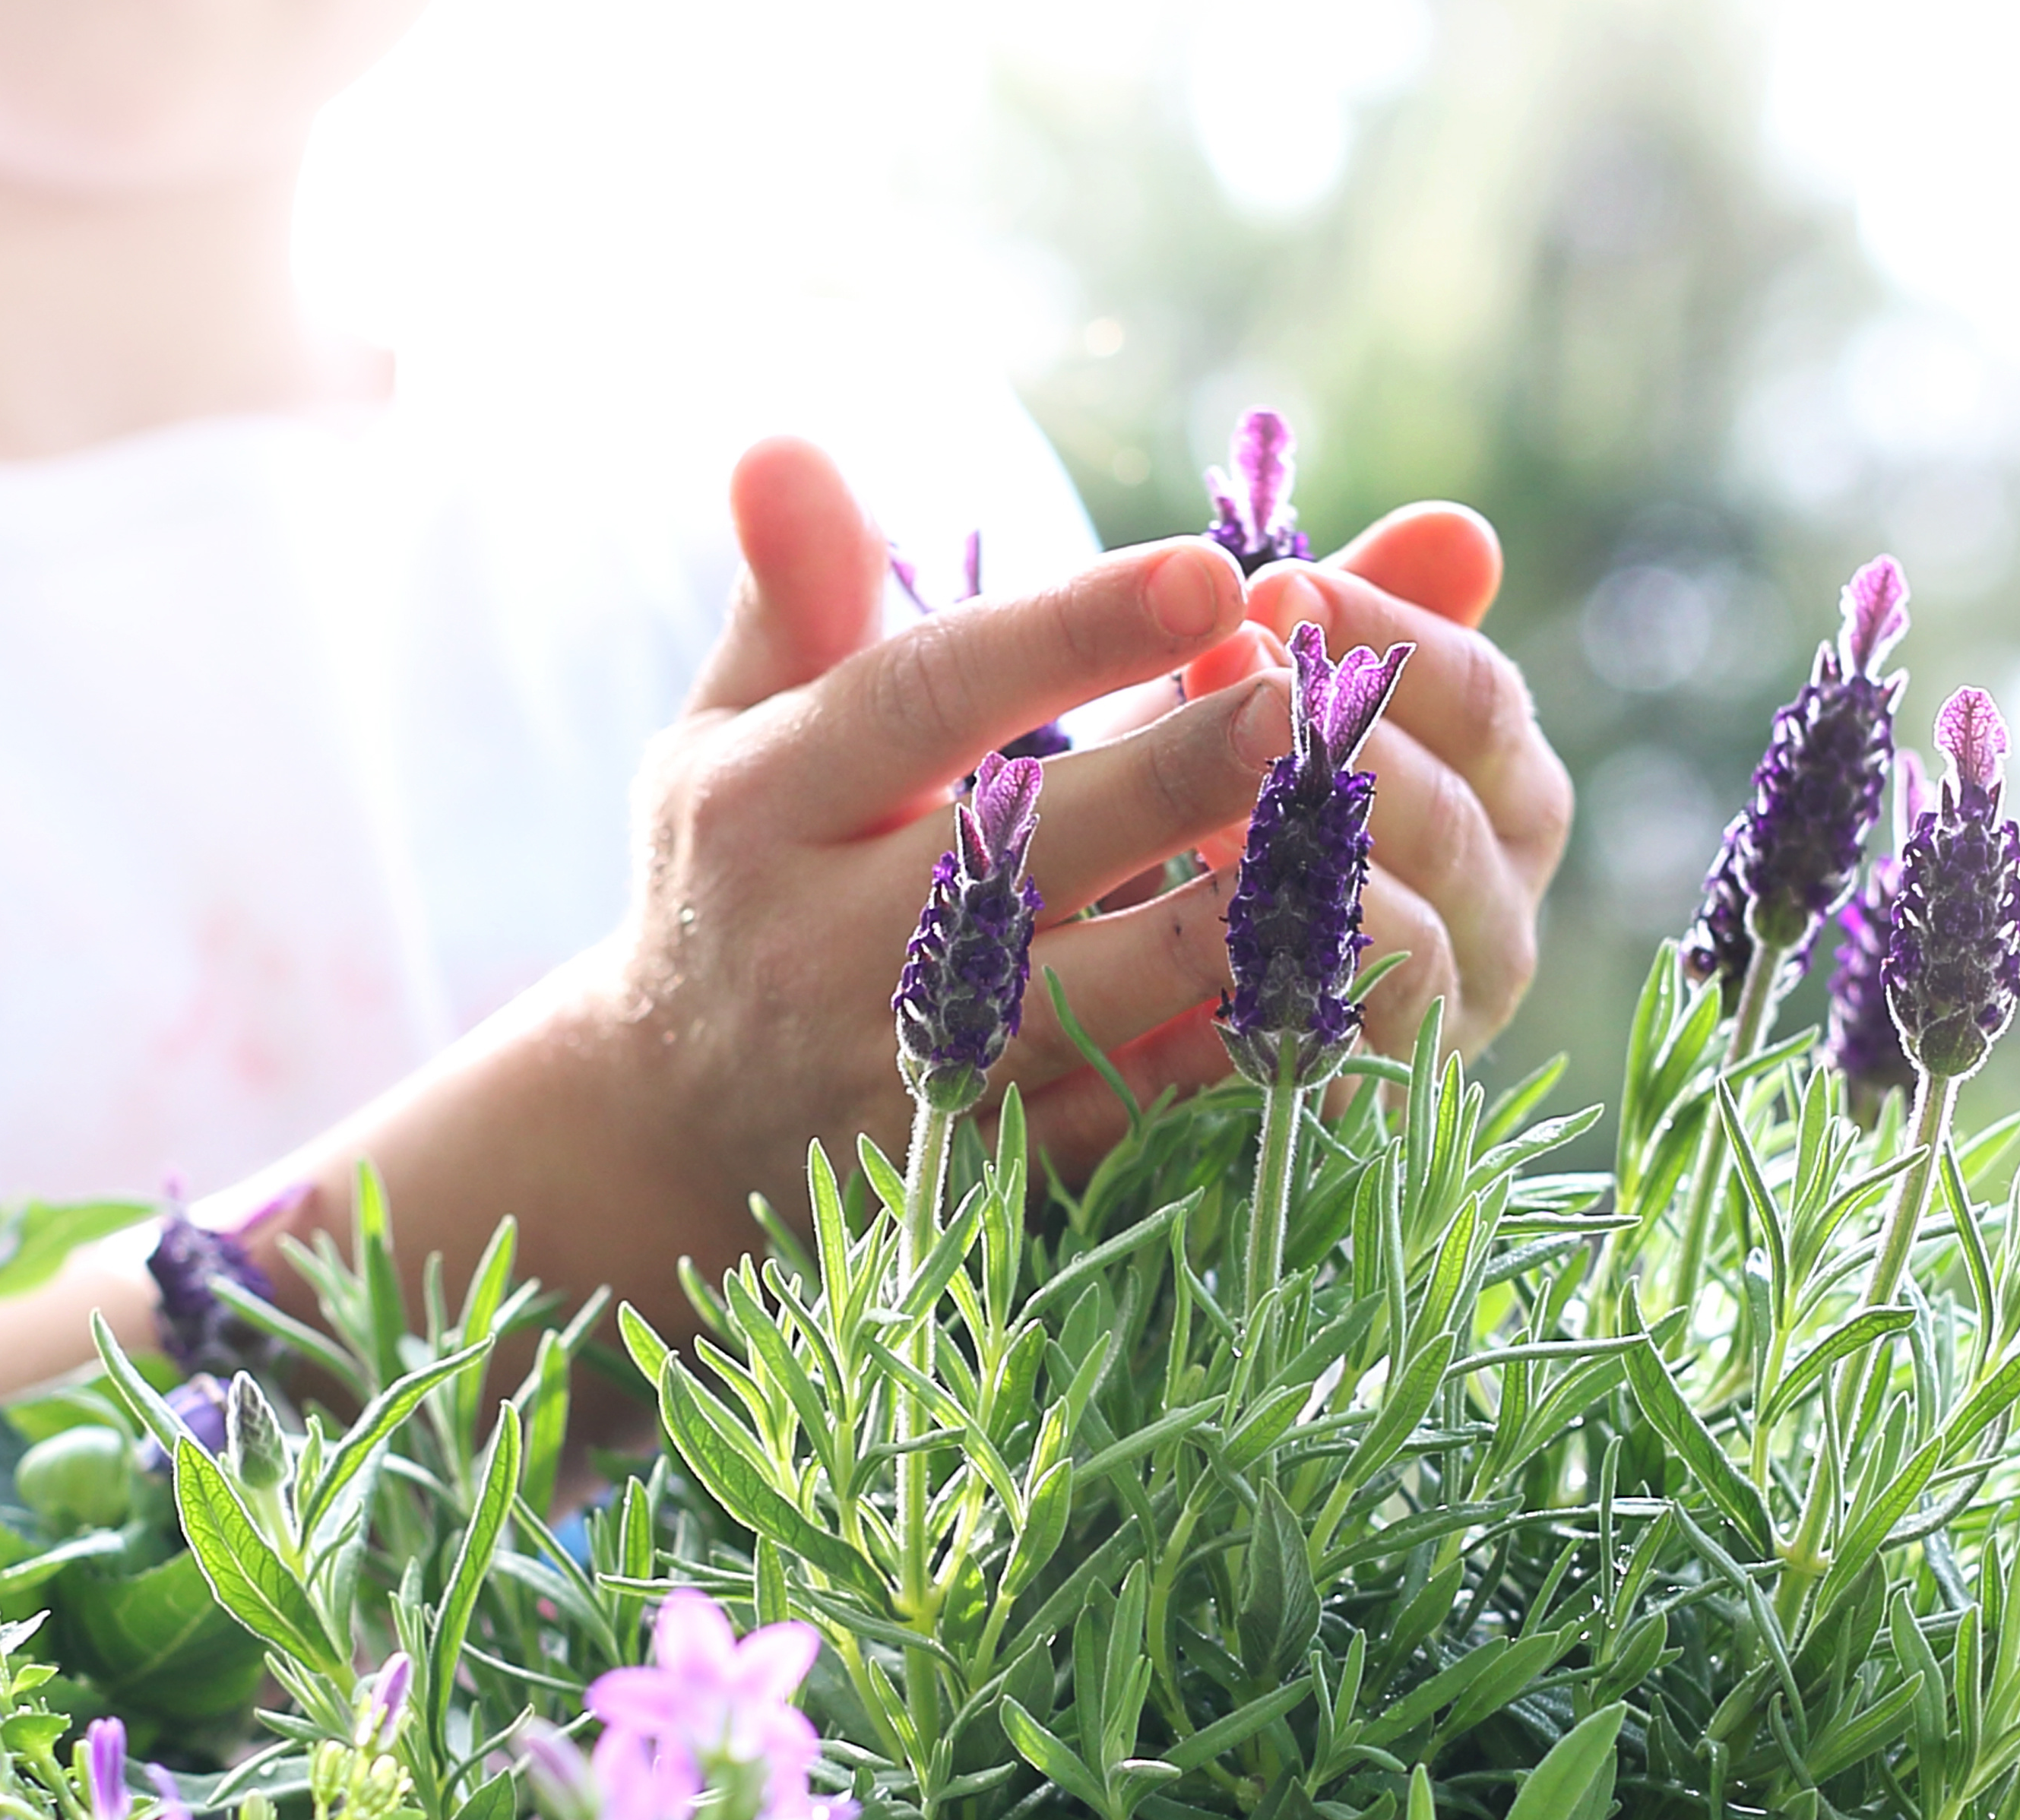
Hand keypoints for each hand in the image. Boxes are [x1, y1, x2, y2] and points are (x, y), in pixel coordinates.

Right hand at [595, 436, 1297, 1194]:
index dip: (1067, 635)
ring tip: (1345, 844)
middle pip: (1020, 852)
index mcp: (763, 800)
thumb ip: (793, 591)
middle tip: (1305, 699)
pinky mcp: (967, 1177)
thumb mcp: (734, 724)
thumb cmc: (743, 867)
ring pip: (1083, 1001)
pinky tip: (1320, 994)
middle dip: (1173, 777)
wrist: (674, 1121)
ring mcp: (895, 1071)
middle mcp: (820, 940)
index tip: (1206, 567)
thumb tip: (781, 443)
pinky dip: (1214, 1066)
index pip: (926, 698)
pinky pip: (1112, 1122)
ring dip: (1221, 928)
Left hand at [1131, 503, 1572, 1091]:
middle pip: (1458, 812)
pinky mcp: (1374, 1111)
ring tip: (1209, 792)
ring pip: (1414, 930)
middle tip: (1223, 674)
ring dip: (1310, 852)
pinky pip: (1346, 1041)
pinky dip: (1280, 972)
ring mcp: (1444, 1024)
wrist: (1126, 1003)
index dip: (1383, 633)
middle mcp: (1500, 916)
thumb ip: (1368, 623)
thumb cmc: (1217, 818)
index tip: (1270, 586)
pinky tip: (1201, 913)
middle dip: (1335, 734)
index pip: (1482, 701)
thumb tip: (1463, 533)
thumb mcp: (1274, 705)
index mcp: (1506, 803)